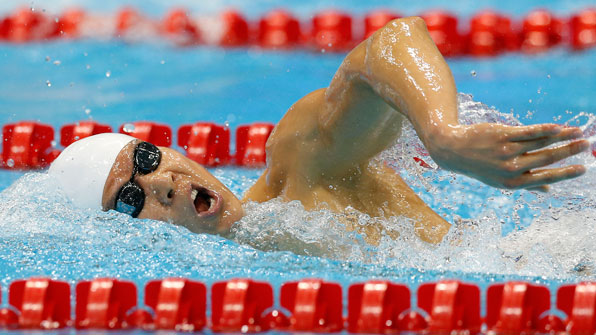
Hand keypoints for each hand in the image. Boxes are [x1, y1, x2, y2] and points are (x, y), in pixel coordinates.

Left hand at [425, 123, 588, 190]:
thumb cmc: (480, 166)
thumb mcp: (499, 180)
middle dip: (569, 151)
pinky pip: (528, 132)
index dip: (565, 174)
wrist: (453, 150)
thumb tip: (548, 192)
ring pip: (540, 143)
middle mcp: (510, 168)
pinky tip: (558, 127)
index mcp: (512, 183)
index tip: (583, 169)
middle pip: (546, 158)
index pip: (545, 178)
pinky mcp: (502, 135)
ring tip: (578, 132)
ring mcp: (506, 151)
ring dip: (563, 136)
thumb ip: (525, 184)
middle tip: (587, 144)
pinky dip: (544, 129)